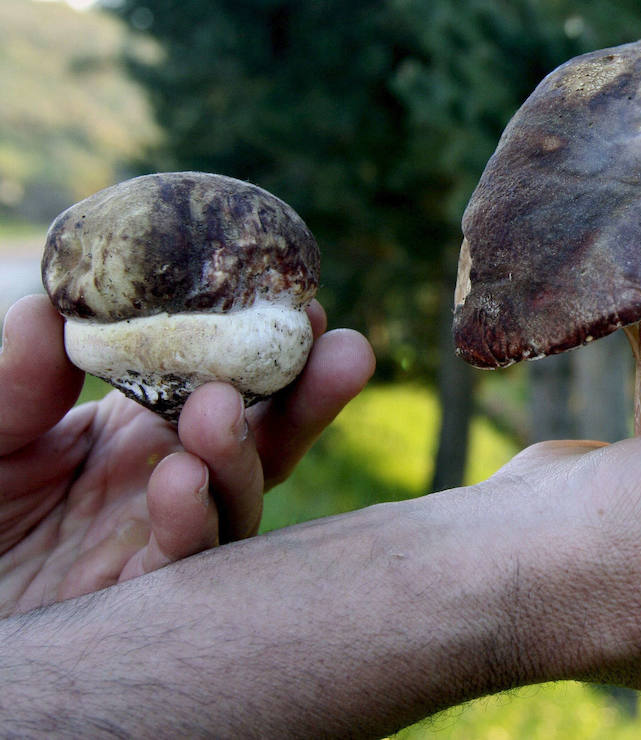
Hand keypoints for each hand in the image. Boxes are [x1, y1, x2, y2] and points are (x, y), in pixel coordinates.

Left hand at [0, 294, 373, 615]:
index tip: (303, 302)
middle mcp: (171, 480)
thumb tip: (50, 306)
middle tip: (344, 352)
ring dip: (244, 453)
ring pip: (240, 500)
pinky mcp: (143, 602)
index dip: (268, 345)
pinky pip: (187, 563)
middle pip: (267, 439)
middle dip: (311, 396)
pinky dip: (193, 520)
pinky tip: (179, 480)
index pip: (226, 382)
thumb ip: (21, 382)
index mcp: (140, 428)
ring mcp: (162, 541)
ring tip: (218, 412)